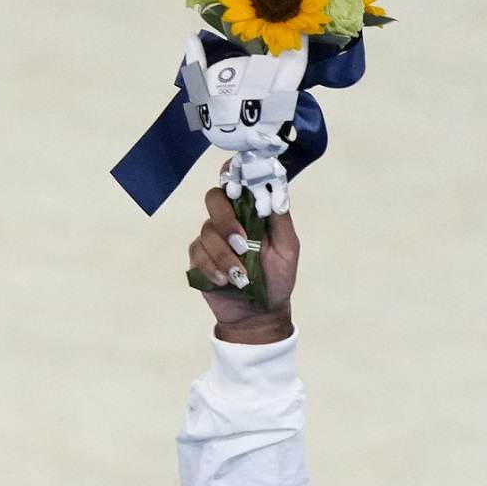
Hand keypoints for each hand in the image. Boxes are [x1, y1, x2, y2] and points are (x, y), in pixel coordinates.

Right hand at [186, 187, 298, 344]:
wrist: (259, 313)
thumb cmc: (278, 277)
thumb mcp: (288, 247)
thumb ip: (280, 219)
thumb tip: (273, 191)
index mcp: (250, 210)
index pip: (237, 181)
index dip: (233, 172)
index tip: (237, 179)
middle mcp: (227, 219)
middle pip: (214, 199)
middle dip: (226, 220)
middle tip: (242, 242)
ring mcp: (210, 238)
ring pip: (207, 232)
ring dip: (225, 255)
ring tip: (241, 275)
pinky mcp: (198, 259)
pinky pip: (198, 254)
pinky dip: (213, 268)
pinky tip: (227, 281)